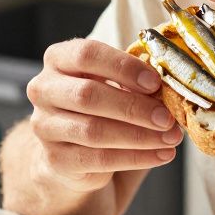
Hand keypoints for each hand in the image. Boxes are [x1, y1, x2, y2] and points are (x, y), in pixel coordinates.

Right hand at [25, 39, 182, 192]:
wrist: (74, 152)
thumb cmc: (101, 108)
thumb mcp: (114, 85)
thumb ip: (134, 82)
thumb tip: (164, 90)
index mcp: (58, 60)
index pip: (86, 55)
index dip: (123, 67)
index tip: (155, 82)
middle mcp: (44, 90)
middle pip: (88, 95)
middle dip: (134, 107)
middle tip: (167, 117)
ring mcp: (45, 126)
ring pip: (93, 130)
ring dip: (139, 136)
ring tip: (170, 139)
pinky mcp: (55, 159)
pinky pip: (98, 159)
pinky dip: (135, 157)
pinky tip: (160, 155)